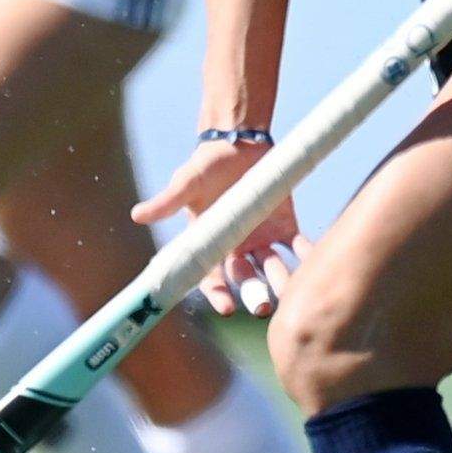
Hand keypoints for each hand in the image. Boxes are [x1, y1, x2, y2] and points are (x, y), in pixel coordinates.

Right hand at [131, 135, 302, 316]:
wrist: (239, 143)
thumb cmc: (207, 164)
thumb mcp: (187, 182)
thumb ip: (167, 201)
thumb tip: (137, 215)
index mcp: (211, 243)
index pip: (212, 276)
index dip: (219, 294)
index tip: (228, 309)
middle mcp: (237, 246)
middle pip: (246, 278)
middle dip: (254, 295)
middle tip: (263, 308)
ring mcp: (263, 238)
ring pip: (273, 268)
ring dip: (281, 282)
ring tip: (290, 291)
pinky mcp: (285, 225)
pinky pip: (298, 247)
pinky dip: (307, 256)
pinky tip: (315, 263)